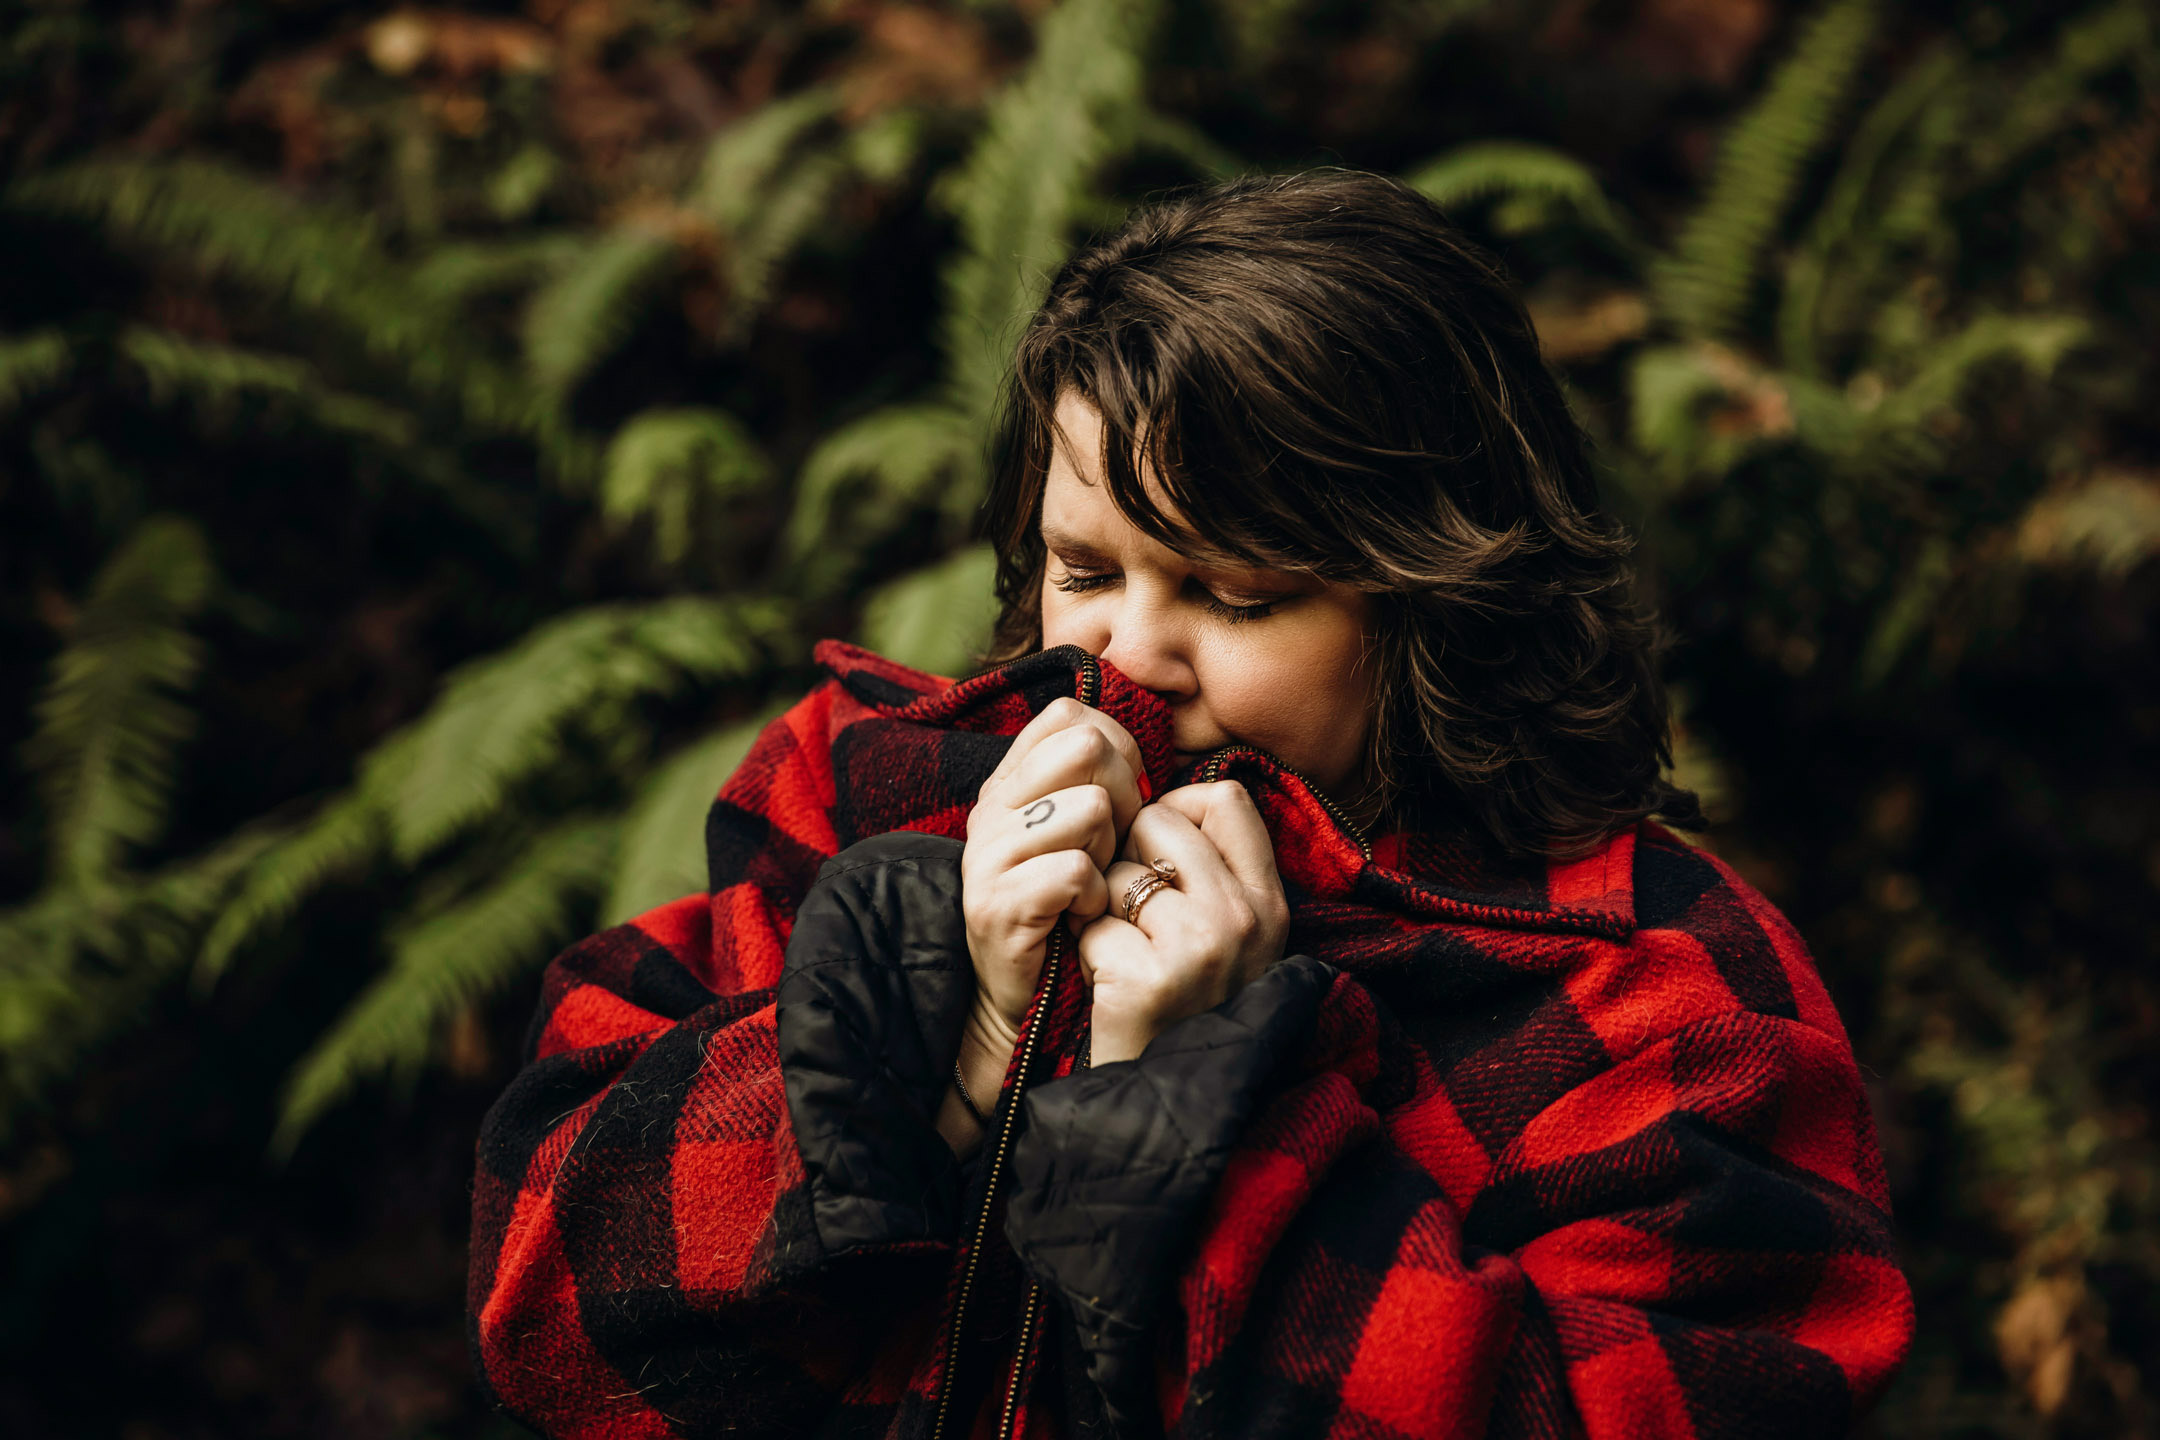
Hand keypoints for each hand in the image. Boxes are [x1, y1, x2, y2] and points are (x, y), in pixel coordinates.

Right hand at [946, 698, 1144, 1146]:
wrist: (1027, 1000)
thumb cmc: (1071, 911)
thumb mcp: (1083, 834)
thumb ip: (1100, 782)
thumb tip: (1145, 748)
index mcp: (1012, 781)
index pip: (1070, 715)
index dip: (1117, 750)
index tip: (1123, 803)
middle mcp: (992, 807)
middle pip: (1087, 747)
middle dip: (1124, 798)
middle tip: (1113, 851)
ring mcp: (988, 854)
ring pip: (1089, 807)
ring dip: (1111, 853)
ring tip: (1094, 889)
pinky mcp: (996, 904)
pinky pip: (1075, 870)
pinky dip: (1094, 898)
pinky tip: (1084, 919)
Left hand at [1078, 781, 1289, 1064]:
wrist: (1161, 1101)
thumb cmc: (1181, 1006)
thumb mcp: (1225, 936)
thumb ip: (1209, 868)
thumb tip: (1152, 796)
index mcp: (1269, 902)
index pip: (1225, 796)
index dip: (1176, 810)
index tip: (1158, 856)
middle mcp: (1246, 919)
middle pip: (1161, 820)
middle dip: (1127, 858)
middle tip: (1131, 917)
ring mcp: (1203, 948)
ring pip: (1118, 872)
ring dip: (1102, 909)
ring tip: (1122, 955)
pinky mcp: (1152, 979)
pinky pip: (1093, 923)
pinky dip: (1086, 952)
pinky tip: (1108, 985)